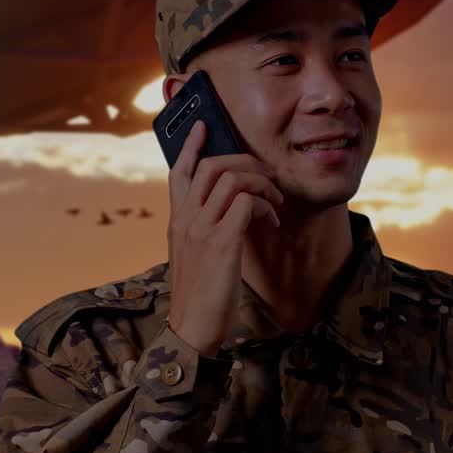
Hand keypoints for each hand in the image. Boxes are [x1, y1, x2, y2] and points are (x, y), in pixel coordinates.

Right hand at [166, 120, 282, 355]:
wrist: (192, 326)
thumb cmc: (199, 294)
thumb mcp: (195, 255)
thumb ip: (204, 229)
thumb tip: (232, 211)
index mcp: (177, 221)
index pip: (179, 172)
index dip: (192, 146)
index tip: (204, 126)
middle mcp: (185, 218)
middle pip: (213, 166)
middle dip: (247, 162)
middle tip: (268, 176)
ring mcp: (201, 228)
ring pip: (233, 178)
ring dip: (262, 184)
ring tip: (274, 202)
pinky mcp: (221, 241)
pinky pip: (246, 202)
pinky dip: (264, 205)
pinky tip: (271, 220)